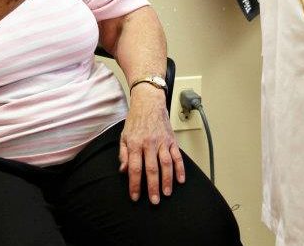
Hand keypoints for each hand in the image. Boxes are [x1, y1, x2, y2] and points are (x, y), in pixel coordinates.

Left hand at [119, 84, 184, 203]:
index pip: (135, 168)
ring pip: (166, 164)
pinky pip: (177, 156)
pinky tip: (180, 180)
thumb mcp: (123, 135)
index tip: (135, 196)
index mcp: (135, 143)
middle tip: (154, 201)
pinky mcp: (171, 139)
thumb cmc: (135, 119)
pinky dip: (180, 168)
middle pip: (151, 168)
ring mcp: (162, 141)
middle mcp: (149, 143)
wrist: (149, 101)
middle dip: (152, 186)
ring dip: (167, 180)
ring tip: (166, 193)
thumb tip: (123, 170)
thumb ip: (123, 154)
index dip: (134, 184)